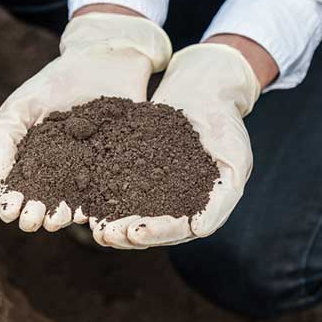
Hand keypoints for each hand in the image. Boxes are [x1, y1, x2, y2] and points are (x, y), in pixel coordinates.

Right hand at [0, 11, 171, 231]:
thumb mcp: (21, 106)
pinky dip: (100, 201)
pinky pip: (110, 188)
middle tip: (32, 222)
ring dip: (66, 214)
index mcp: (37, 160)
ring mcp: (92, 168)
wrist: (104, 58)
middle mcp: (64, 170)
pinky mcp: (119, 163)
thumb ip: (5, 139)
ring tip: (57, 221)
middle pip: (49, 199)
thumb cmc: (55, 82)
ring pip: (78, 198)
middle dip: (38, 213)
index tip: (8, 213)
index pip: (22, 187)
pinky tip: (90, 211)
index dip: (13, 201)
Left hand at [92, 43, 261, 247]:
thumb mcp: (235, 159)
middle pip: (149, 227)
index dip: (156, 233)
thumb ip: (222, 198)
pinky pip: (116, 185)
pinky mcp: (134, 168)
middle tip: (104, 234)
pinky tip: (85, 199)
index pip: (177, 229)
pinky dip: (102, 194)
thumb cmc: (226, 122)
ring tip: (91, 225)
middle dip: (125, 233)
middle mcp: (175, 203)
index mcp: (199, 208)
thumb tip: (200, 230)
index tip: (135, 232)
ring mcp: (154, 187)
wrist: (204, 87)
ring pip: (129, 212)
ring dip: (110, 221)